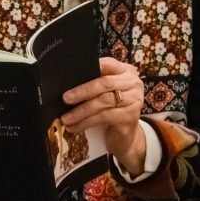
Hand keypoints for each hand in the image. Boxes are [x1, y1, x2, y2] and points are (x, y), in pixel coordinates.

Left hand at [61, 57, 146, 174]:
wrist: (126, 137)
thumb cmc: (112, 110)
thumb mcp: (106, 94)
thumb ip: (95, 84)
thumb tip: (69, 83)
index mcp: (126, 72)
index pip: (108, 64)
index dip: (91, 67)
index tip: (72, 74)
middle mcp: (133, 84)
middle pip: (105, 83)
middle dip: (82, 91)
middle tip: (65, 98)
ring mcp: (133, 101)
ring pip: (102, 101)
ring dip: (81, 111)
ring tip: (66, 118)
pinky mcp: (129, 117)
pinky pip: (103, 117)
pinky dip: (85, 122)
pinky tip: (75, 126)